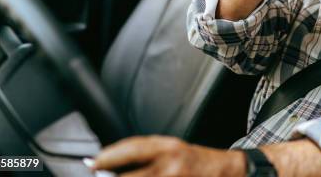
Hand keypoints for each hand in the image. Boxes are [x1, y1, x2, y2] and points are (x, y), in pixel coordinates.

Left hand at [92, 136, 244, 176]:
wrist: (228, 172)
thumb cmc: (198, 161)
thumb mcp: (171, 149)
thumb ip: (144, 155)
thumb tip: (112, 164)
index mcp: (167, 147)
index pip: (132, 148)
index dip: (108, 156)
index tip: (92, 163)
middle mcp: (170, 164)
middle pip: (131, 175)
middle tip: (95, 176)